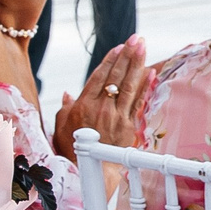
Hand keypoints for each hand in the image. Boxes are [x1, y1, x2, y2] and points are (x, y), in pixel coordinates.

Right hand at [53, 35, 150, 160]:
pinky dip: (144, 86)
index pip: (99, 77)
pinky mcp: (129, 125)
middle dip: (127, 55)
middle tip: (135, 39)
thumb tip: (68, 93)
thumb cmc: (71, 148)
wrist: (90, 171)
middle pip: (116, 77)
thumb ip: (66, 107)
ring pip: (128, 85)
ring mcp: (117, 116)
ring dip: (137, 64)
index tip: (119, 47)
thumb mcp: (61, 125)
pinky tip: (150, 72)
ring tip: (143, 47)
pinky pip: (138, 102)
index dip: (110, 60)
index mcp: (83, 105)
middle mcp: (101, 108)